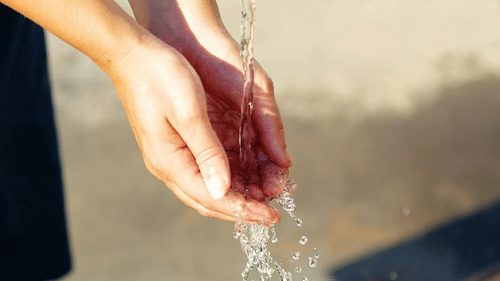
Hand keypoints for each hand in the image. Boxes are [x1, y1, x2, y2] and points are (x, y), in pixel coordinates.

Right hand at [119, 0, 292, 223]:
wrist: (132, 55)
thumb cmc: (161, 77)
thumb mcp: (190, 114)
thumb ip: (207, 153)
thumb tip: (222, 190)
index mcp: (170, 161)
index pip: (212, 198)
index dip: (243, 210)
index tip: (271, 217)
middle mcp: (168, 165)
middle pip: (208, 200)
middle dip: (241, 209)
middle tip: (270, 213)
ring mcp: (169, 156)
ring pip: (206, 187)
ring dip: (235, 195)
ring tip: (263, 196)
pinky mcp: (174, 144)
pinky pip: (202, 171)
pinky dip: (226, 178)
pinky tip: (243, 176)